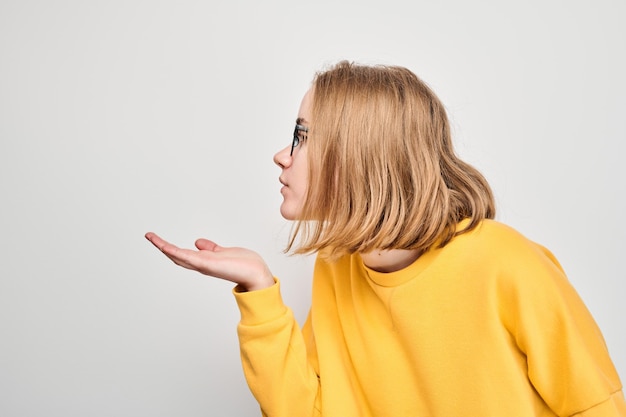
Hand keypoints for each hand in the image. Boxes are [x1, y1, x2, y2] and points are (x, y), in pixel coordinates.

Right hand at [145, 232, 274, 291]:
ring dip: (163, 247)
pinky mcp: (207, 264)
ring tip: (151, 237)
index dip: (169, 248)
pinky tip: (165, 246)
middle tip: (149, 236)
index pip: (183, 254)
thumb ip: (211, 248)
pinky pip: (187, 257)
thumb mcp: (224, 252)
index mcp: (204, 261)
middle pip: (176, 256)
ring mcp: (202, 265)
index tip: (158, 239)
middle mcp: (201, 264)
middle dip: (161, 246)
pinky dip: (175, 252)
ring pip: (178, 256)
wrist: (256, 273)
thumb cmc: (245, 265)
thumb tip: (198, 242)